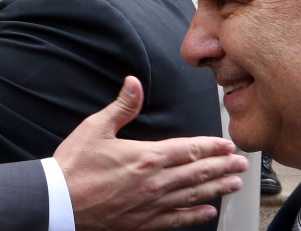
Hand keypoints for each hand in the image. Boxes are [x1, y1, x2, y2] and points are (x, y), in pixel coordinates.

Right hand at [54, 76, 246, 230]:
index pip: (189, 149)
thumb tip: (134, 83)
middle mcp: (155, 182)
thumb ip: (121, 106)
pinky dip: (195, 216)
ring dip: (216, 189)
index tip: (228, 144)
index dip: (212, 146)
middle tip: (241, 165)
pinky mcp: (143, 223)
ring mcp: (151, 205)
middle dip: (222, 167)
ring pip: (193, 196)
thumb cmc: (74, 165)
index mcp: (146, 157)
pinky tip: (208, 212)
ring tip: (233, 185)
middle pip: (198, 173)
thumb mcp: (95, 128)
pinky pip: (177, 220)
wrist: (59, 202)